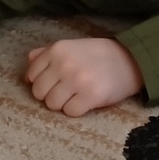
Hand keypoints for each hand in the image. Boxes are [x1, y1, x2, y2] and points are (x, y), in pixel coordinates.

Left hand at [23, 38, 141, 116]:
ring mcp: (77, 80)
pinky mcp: (91, 96)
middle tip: (66, 91)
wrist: (130, 60)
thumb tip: (28, 65)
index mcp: (57, 50)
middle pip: (39, 93)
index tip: (54, 83)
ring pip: (52, 104)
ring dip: (63, 104)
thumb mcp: (71, 47)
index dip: (41, 82)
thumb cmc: (97, 55)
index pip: (31, 76)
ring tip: (76, 96)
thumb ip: (46, 54)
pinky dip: (77, 110)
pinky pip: (70, 112)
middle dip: (50, 95)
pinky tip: (86, 101)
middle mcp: (64, 64)